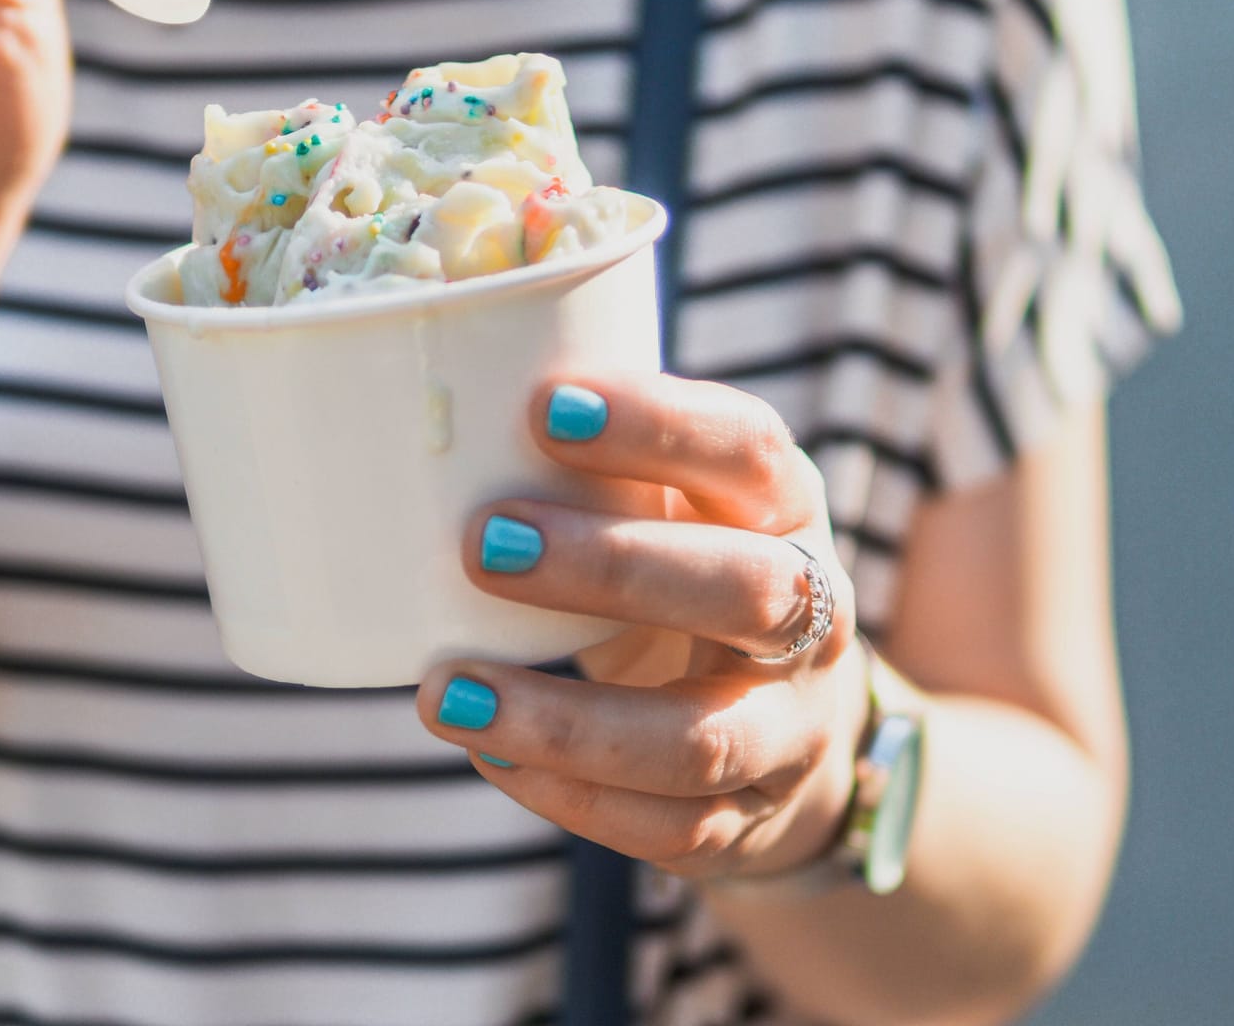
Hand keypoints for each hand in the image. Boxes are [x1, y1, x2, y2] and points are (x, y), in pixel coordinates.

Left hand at [418, 374, 871, 881]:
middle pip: (750, 591)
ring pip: (700, 739)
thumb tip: (421, 421)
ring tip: (444, 691)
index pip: (748, 452)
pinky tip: (488, 753)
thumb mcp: (667, 508)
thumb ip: (591, 473)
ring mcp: (789, 730)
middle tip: (482, 544)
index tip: (547, 408)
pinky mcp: (745, 821)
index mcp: (783, 509)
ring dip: (564, 720)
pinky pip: (664, 826)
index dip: (659, 426)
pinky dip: (567, 795)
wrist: (789, 728)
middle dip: (613, 566)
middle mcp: (812, 618)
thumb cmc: (683, 576)